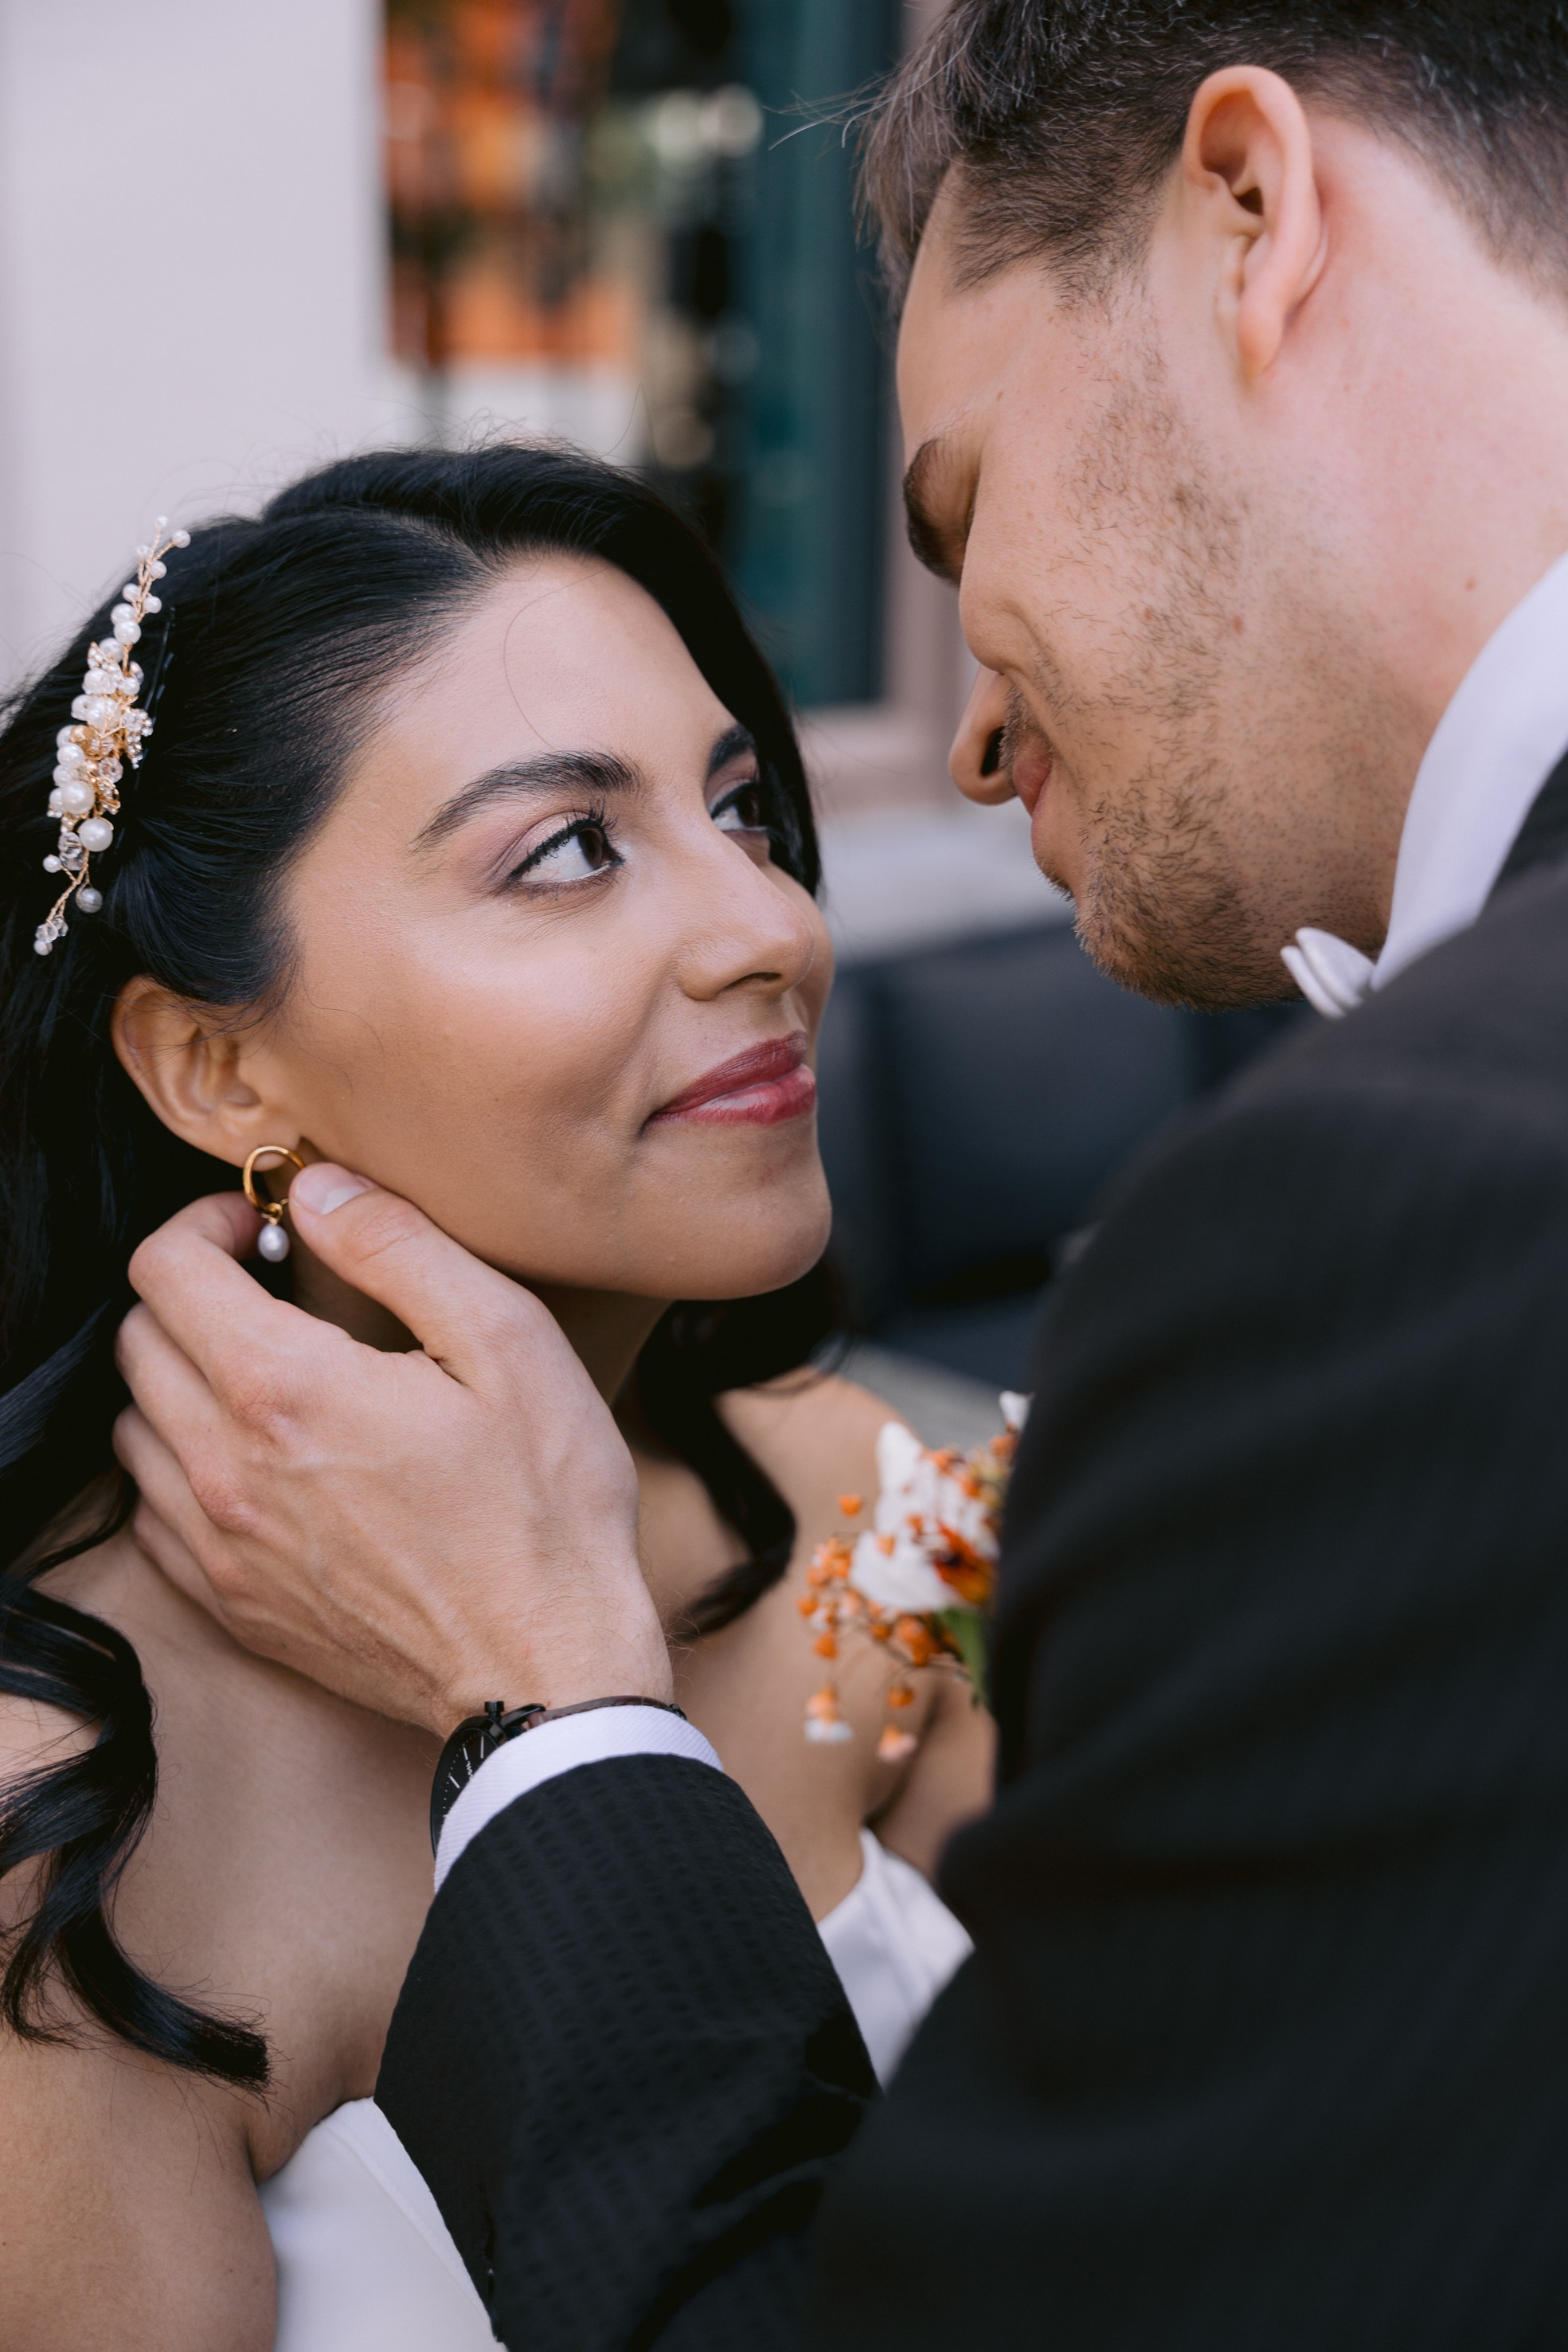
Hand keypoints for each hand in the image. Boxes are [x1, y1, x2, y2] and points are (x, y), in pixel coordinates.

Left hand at [112, 1168, 670, 1734]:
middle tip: (271, 1290)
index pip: (164, 1269)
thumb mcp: (507, 1341)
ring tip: (264, 1375)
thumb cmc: (544, 1506)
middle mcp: (226, 1466)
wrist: (544, 1669)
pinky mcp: (232, 1606)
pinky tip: (260, 1462)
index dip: (205, 1224)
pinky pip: (153, 1515)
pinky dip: (183, 1469)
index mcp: (285, 1388)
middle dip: (192, 1293)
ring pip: (135, 1428)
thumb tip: (318, 1189)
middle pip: (138, 1341)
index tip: (263, 1229)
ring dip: (180, 1381)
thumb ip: (399, 1247)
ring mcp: (219, 1546)